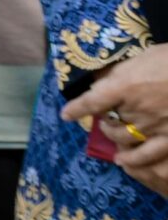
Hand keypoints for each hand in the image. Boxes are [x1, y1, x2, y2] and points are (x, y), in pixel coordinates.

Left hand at [65, 45, 167, 194]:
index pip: (92, 100)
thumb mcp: (145, 58)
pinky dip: (131, 159)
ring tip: (111, 133)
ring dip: (113, 135)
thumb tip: (103, 81)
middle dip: (102, 119)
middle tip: (102, 117)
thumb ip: (123, 72)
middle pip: (108, 119)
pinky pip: (145, 154)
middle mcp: (136, 109)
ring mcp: (154, 127)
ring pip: (123, 137)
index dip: (76, 108)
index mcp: (126, 86)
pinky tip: (122, 161)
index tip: (66, 114)